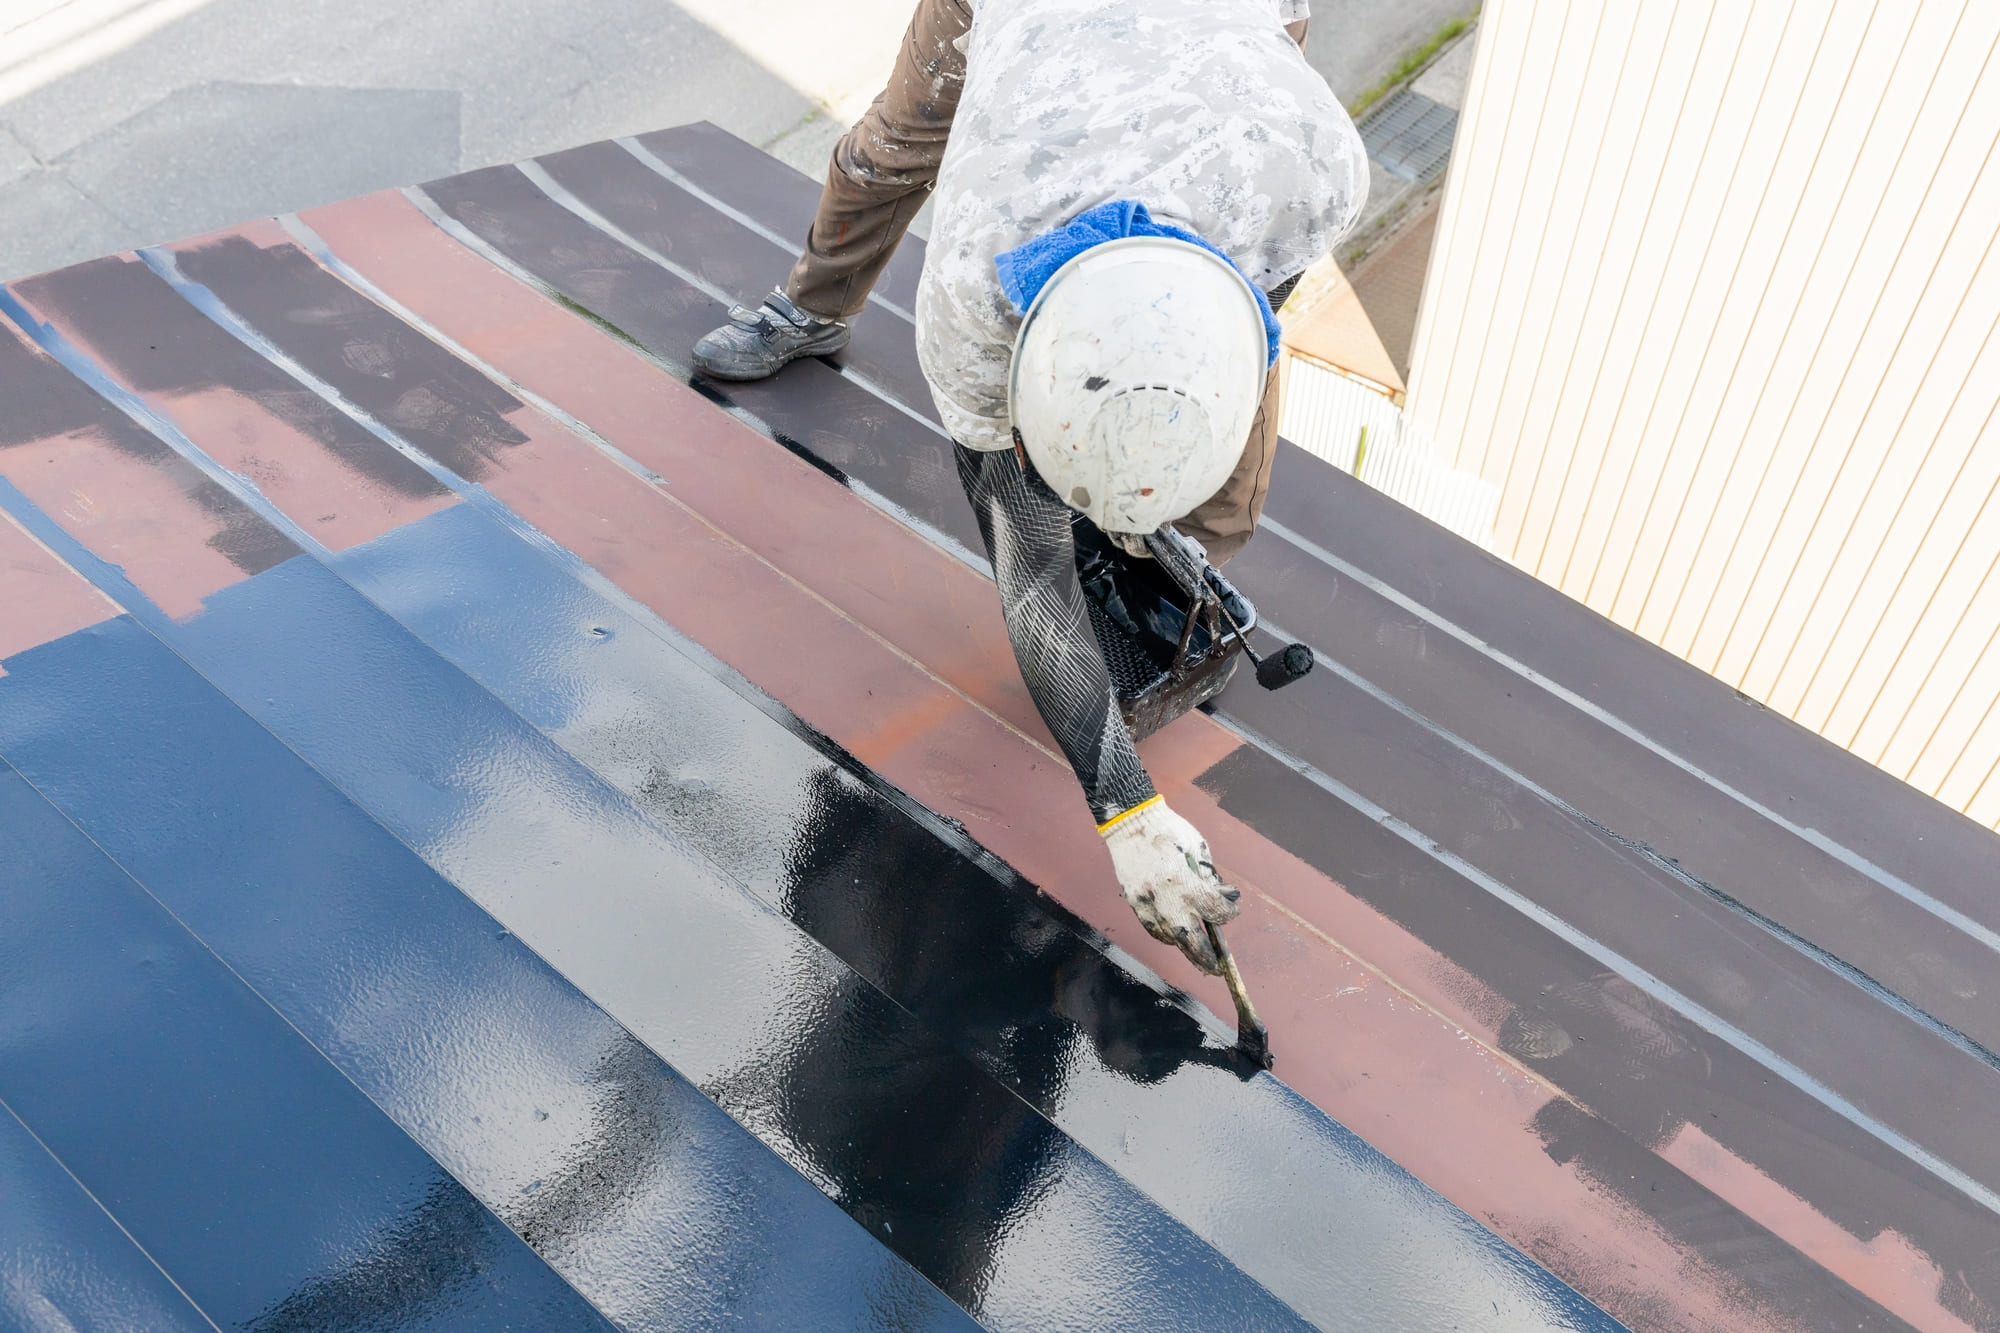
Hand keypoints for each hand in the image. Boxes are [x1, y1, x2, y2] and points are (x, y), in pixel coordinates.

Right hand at [1099, 797, 1240, 973]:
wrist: (1128, 821)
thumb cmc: (1167, 829)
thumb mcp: (1197, 847)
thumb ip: (1210, 875)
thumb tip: (1225, 896)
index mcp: (1183, 880)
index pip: (1213, 909)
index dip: (1227, 913)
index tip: (1232, 911)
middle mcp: (1163, 896)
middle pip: (1189, 938)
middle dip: (1205, 956)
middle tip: (1216, 968)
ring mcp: (1145, 902)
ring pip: (1168, 937)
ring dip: (1186, 948)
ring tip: (1199, 957)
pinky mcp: (1134, 902)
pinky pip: (1152, 928)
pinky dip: (1166, 936)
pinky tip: (1176, 939)